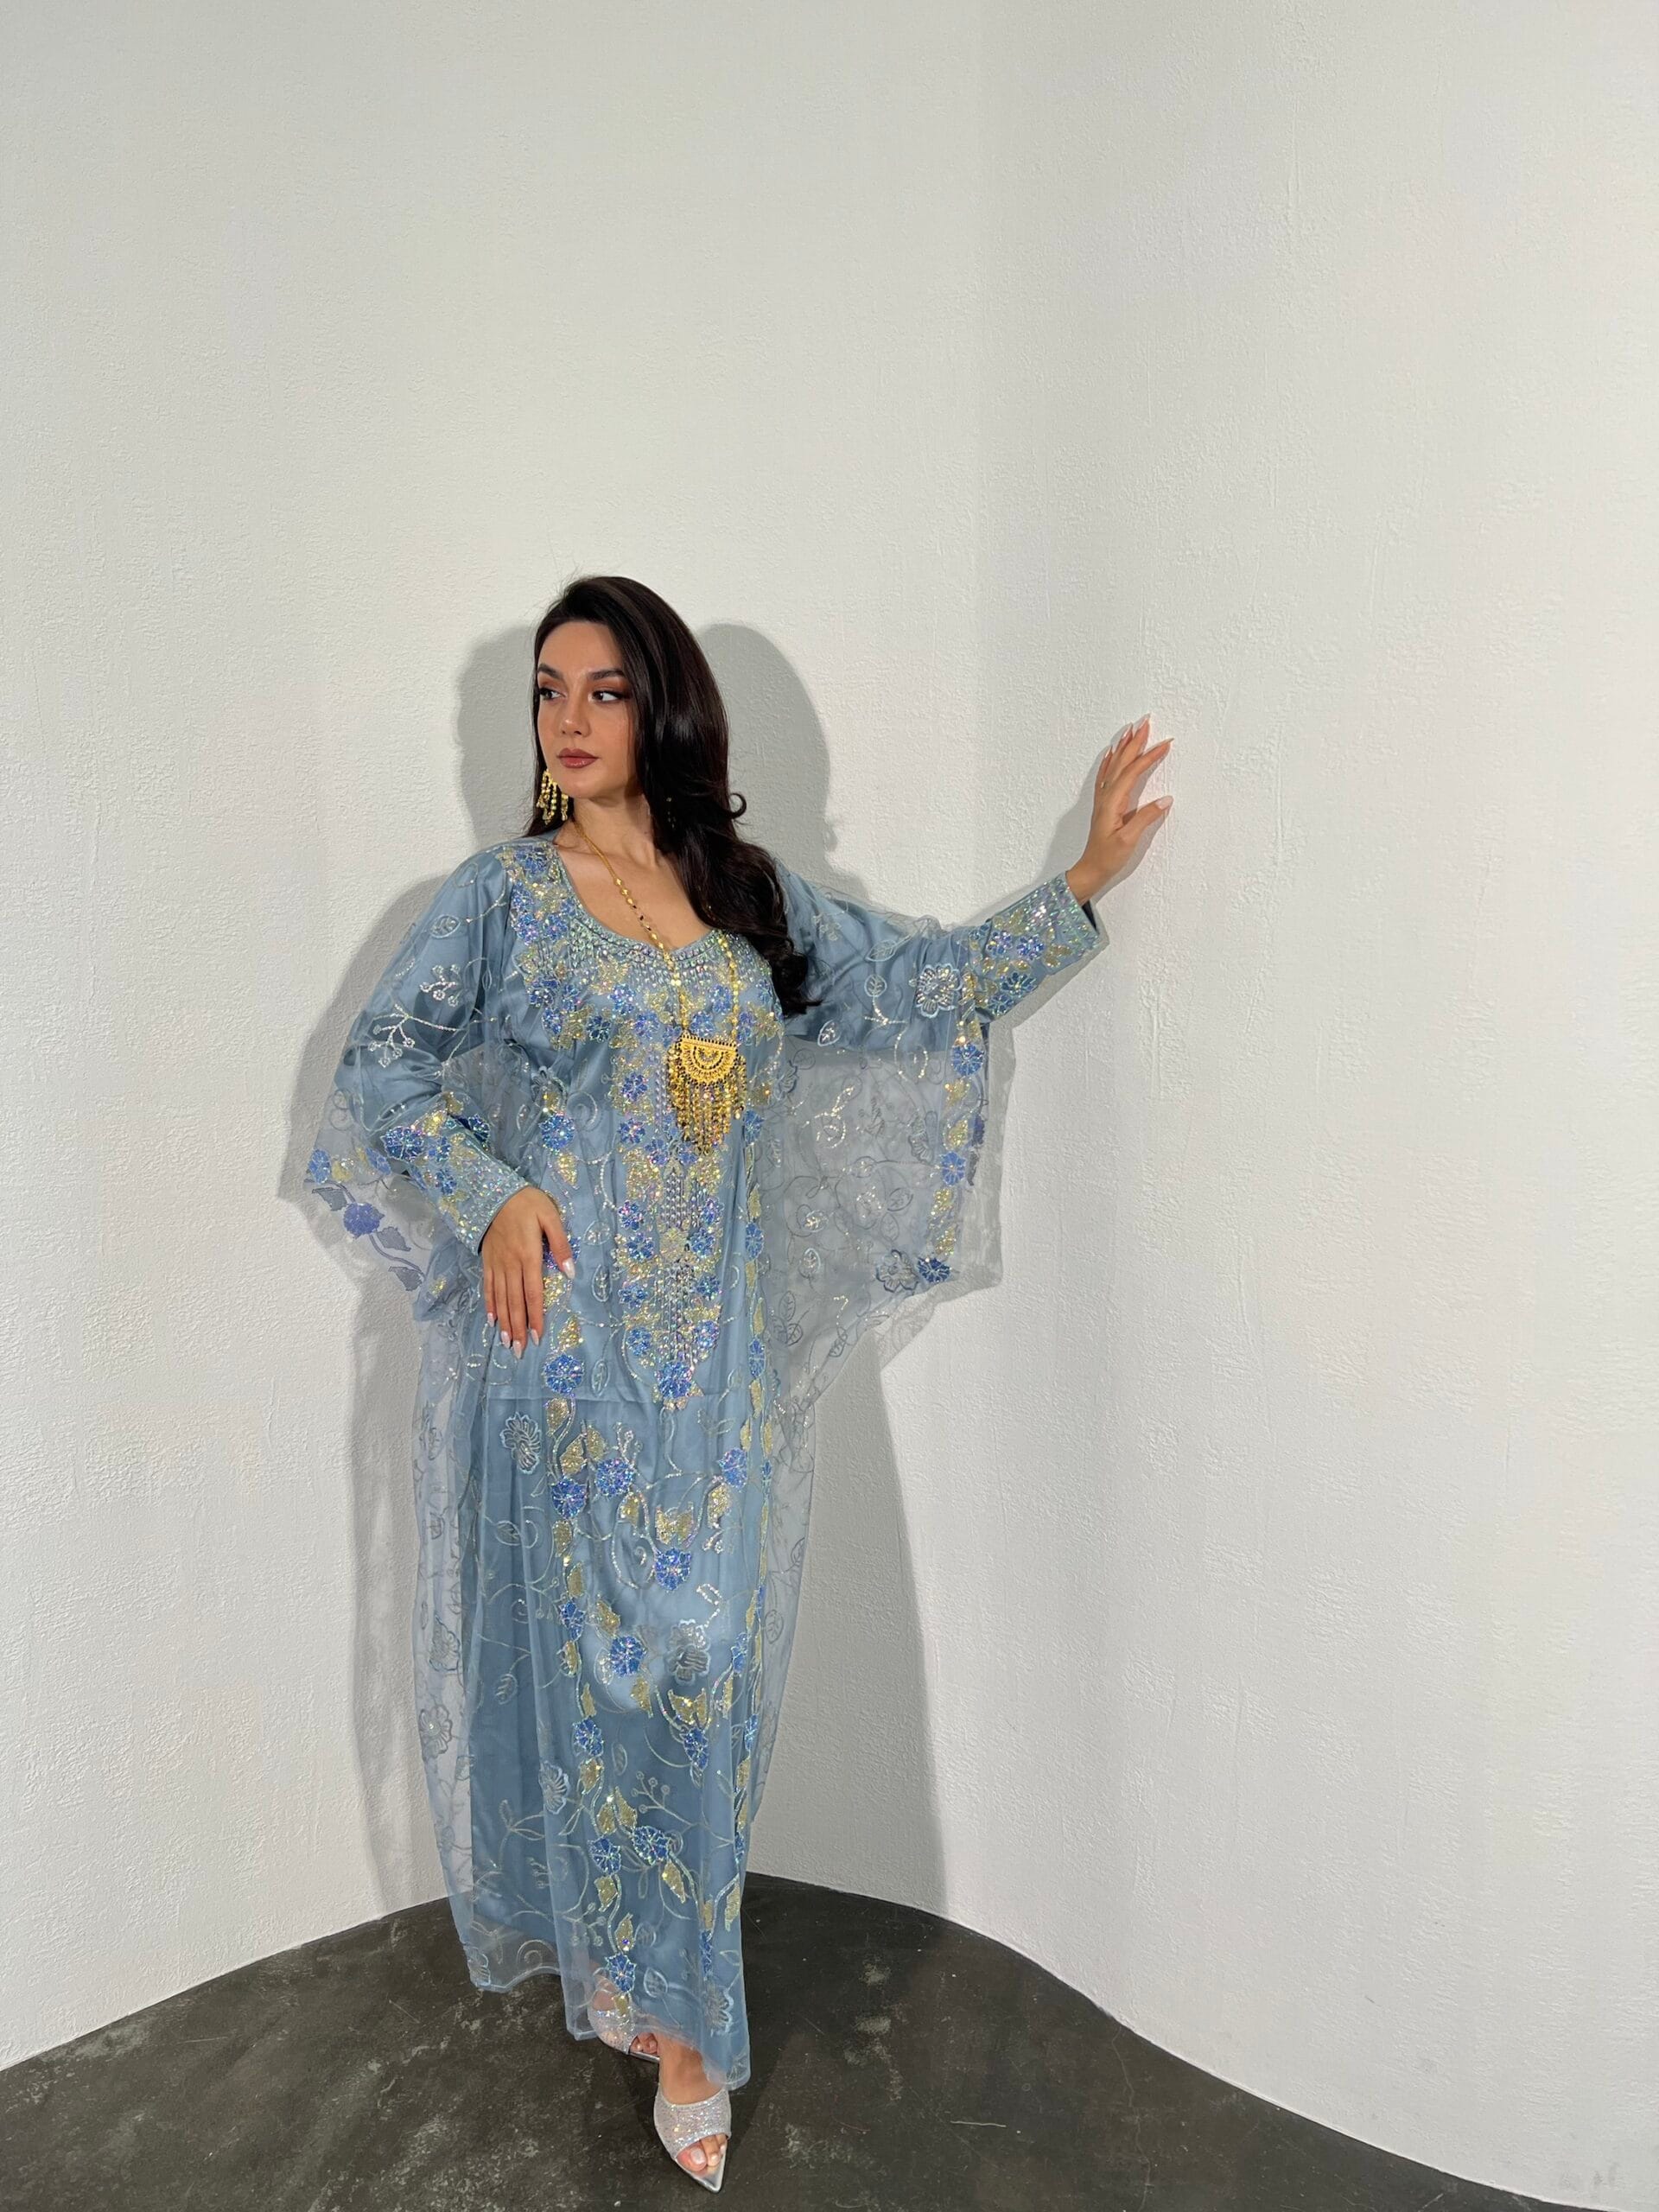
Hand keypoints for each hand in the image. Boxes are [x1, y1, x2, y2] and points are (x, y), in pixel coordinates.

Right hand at [481, 1186, 574, 1356]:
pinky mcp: (487, 1261)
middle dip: (518, 1328)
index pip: (533, 1293)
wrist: (493, 1192)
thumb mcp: (550, 1216)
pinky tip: (492, 1320)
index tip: (537, 1337)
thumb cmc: (527, 1203)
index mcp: (528, 1256)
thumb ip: (561, 1244)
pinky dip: (490, 1305)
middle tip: (520, 1351)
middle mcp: (511, 1265)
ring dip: (504, 1322)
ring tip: (507, 1343)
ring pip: (501, 1299)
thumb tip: (571, 1271)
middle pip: (515, 1302)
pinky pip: (489, 1287)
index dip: (535, 1317)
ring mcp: (497, 1264)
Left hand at [1068, 715, 1172, 904]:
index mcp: (1113, 802)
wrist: (1090, 869)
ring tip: (1130, 729)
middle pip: (1122, 762)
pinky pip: (1106, 775)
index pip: (1133, 772)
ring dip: (1123, 746)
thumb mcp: (1129, 841)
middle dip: (1134, 741)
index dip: (1149, 756)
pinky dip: (1110, 761)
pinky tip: (1111, 753)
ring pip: (1114, 765)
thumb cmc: (1108, 858)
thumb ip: (1145, 819)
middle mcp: (1106, 796)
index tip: (1166, 743)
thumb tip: (1165, 800)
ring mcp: (1103, 799)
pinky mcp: (1103, 805)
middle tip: (1145, 721)